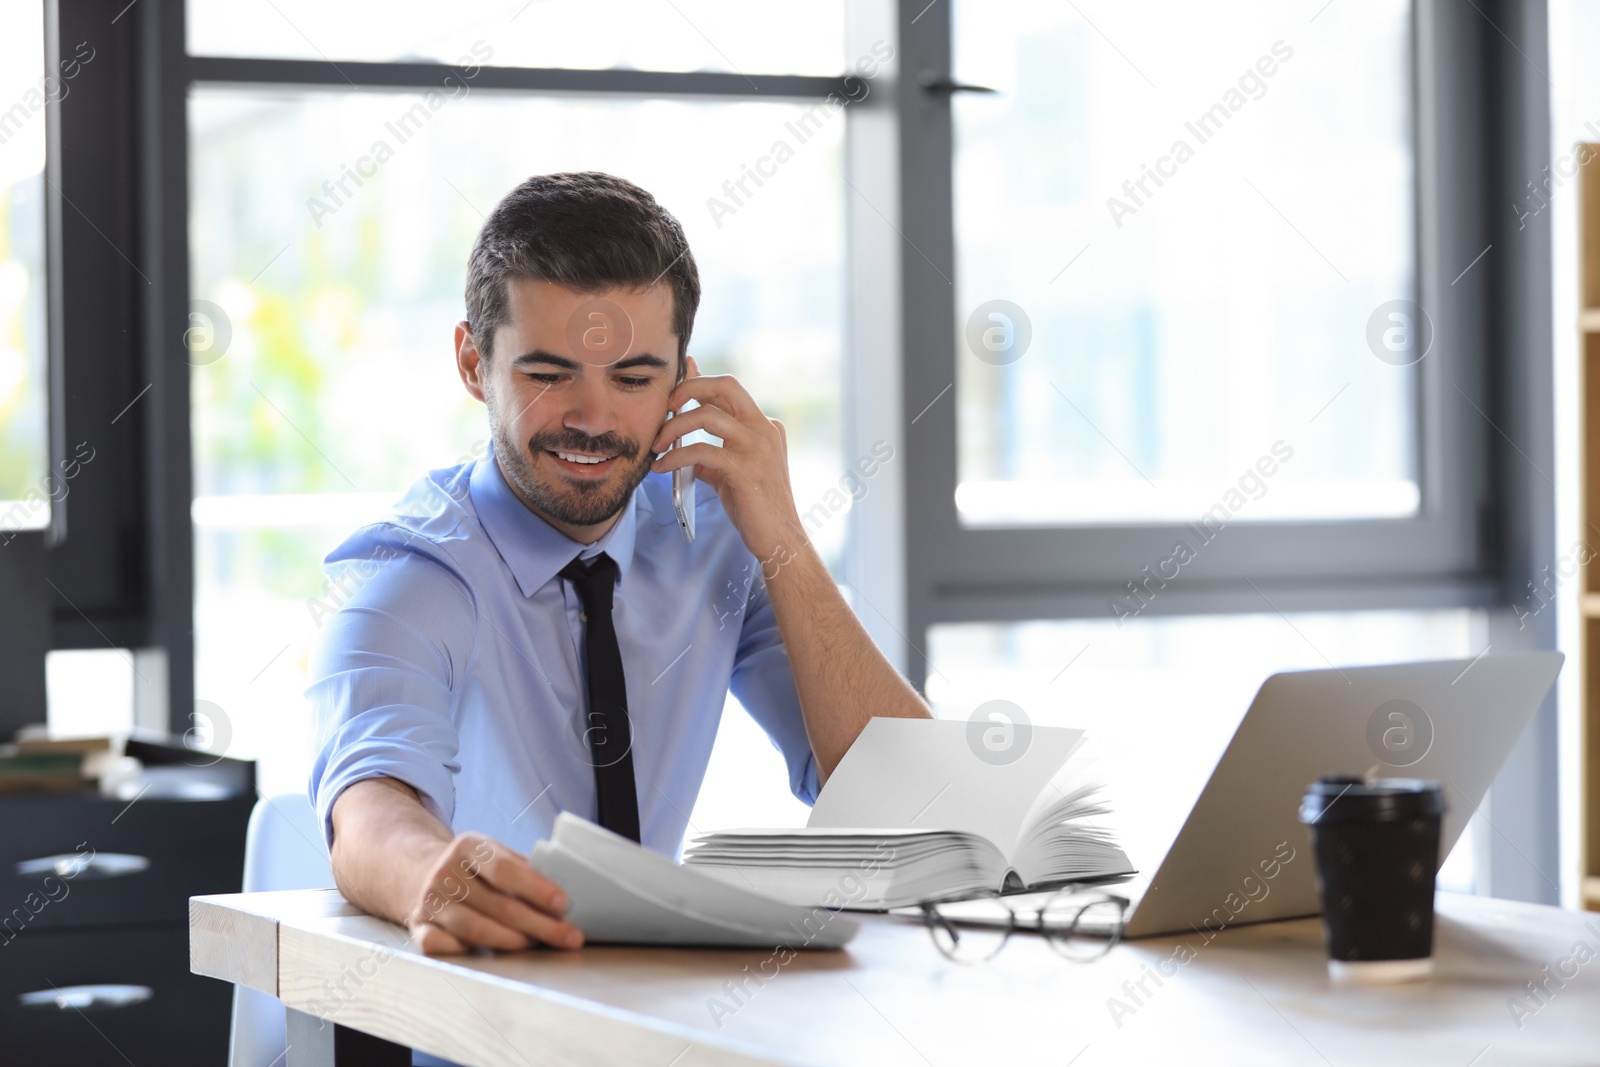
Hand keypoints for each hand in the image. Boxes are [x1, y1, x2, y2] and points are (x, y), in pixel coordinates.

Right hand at [405, 832, 583, 954]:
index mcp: (469, 846)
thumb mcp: (496, 854)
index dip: (537, 888)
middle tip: (569, 936)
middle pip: (498, 905)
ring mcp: (429, 902)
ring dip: (513, 942)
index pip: (506, 870)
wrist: (421, 872)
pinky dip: (470, 953)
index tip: (564, 904)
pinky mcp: (418, 928)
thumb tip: (568, 891)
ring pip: (476, 930)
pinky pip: (443, 948)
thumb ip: (525, 869)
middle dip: (540, 925)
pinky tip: (493, 955)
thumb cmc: (475, 869)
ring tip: (538, 945)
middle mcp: (445, 872)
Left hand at [650, 356, 805, 563]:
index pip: (729, 391)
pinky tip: (662, 467)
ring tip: (658, 444)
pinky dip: (676, 456)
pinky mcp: (745, 468)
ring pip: (706, 416)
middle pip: (724, 386)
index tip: (675, 386)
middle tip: (667, 406)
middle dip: (689, 387)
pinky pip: (701, 451)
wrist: (780, 538)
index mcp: (764, 426)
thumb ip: (713, 455)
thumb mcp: (733, 473)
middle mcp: (764, 428)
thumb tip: (684, 446)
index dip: (699, 382)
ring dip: (674, 427)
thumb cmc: (756, 507)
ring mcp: (757, 446)